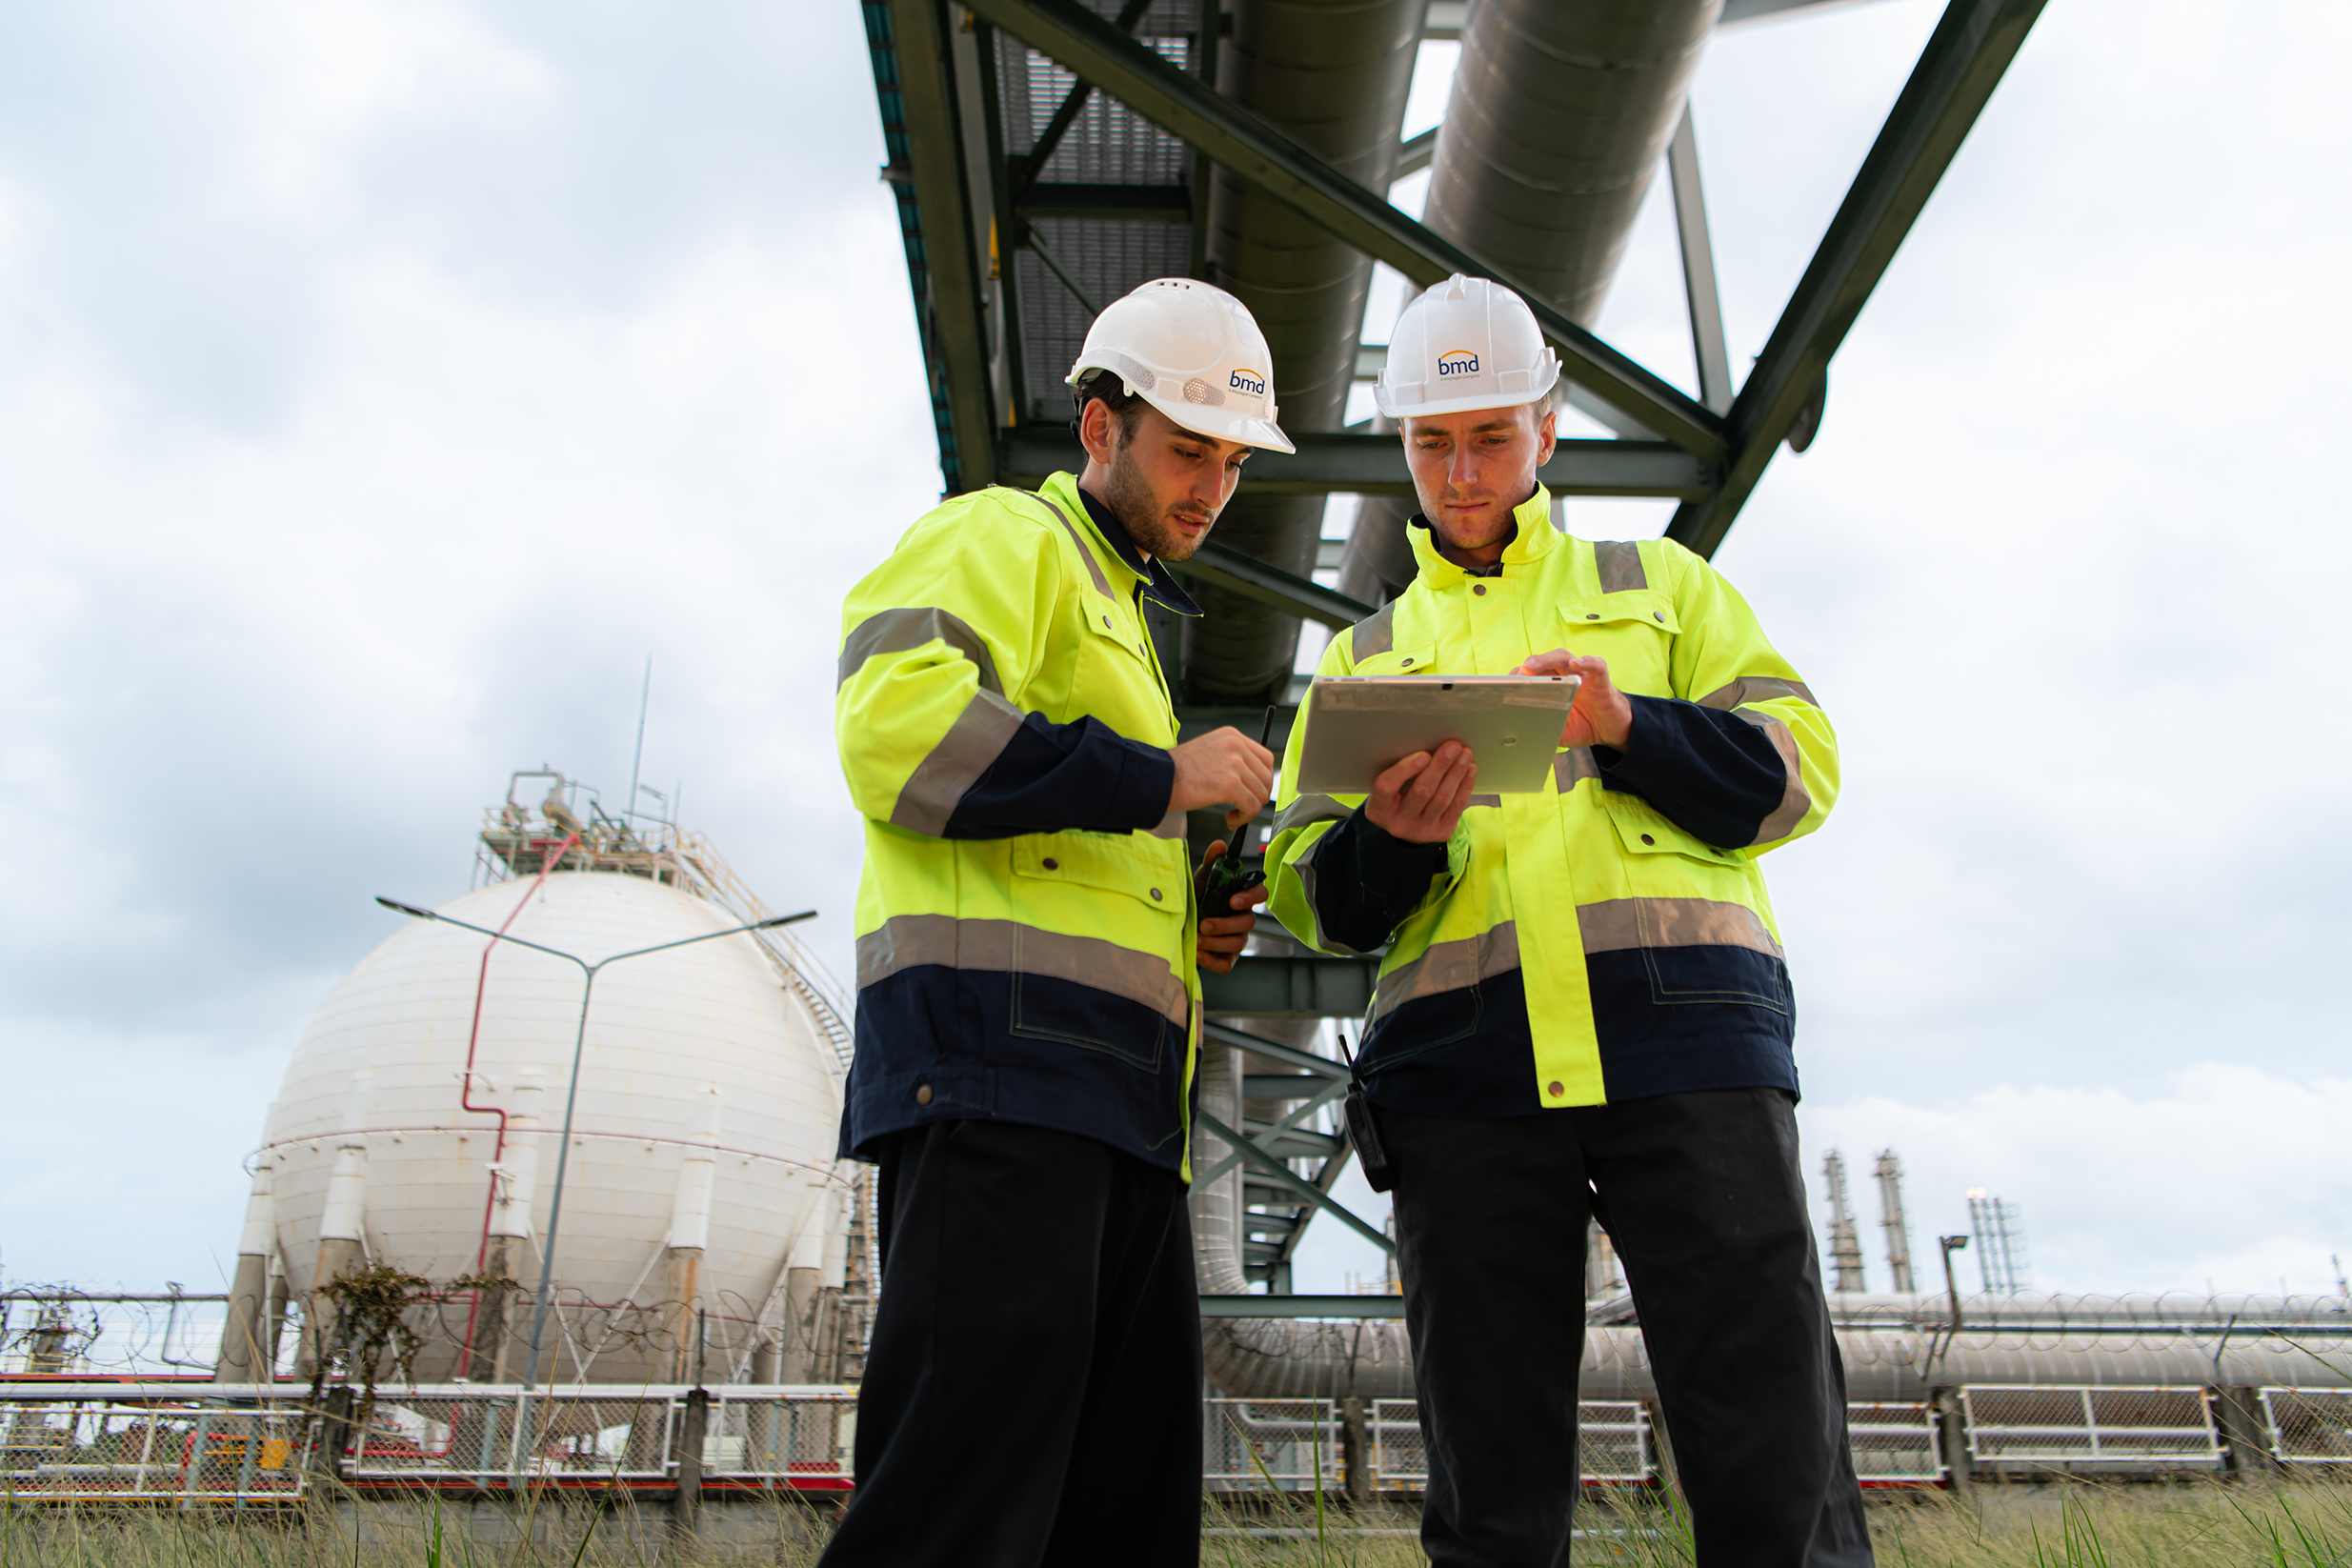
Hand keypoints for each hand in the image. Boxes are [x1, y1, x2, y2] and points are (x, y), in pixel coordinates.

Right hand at [1168, 727, 1275, 822]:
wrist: (1158, 777)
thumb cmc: (1176, 770)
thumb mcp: (1209, 750)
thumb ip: (1231, 757)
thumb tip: (1250, 777)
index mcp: (1232, 736)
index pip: (1265, 757)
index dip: (1262, 779)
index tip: (1253, 790)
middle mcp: (1236, 746)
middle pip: (1266, 776)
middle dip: (1258, 795)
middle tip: (1244, 805)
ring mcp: (1235, 765)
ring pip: (1261, 794)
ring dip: (1249, 809)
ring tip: (1234, 814)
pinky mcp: (1231, 785)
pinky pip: (1252, 806)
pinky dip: (1244, 817)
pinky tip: (1231, 819)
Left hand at [1193, 838, 1267, 973]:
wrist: (1178, 924)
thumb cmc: (1196, 900)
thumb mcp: (1200, 880)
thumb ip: (1211, 864)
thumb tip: (1220, 846)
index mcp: (1241, 898)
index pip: (1260, 894)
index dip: (1251, 897)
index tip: (1233, 900)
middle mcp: (1242, 919)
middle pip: (1248, 922)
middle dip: (1225, 924)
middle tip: (1204, 924)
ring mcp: (1237, 940)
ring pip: (1238, 943)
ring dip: (1216, 942)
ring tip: (1196, 939)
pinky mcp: (1227, 958)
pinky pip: (1227, 964)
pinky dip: (1213, 960)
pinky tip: (1199, 953)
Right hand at [1363, 741, 1476, 844]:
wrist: (1407, 830)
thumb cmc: (1396, 799)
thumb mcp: (1389, 789)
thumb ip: (1400, 772)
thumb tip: (1428, 745)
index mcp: (1379, 809)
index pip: (1387, 787)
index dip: (1405, 769)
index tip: (1423, 754)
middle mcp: (1399, 823)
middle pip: (1421, 791)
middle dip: (1439, 766)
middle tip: (1452, 747)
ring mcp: (1421, 830)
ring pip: (1442, 798)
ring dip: (1456, 773)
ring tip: (1464, 755)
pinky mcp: (1441, 833)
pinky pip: (1457, 807)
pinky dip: (1465, 785)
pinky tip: (1470, 770)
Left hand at [1516, 649, 1632, 750]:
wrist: (1611, 730)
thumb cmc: (1582, 725)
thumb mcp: (1557, 730)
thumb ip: (1540, 726)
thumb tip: (1517, 731)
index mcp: (1552, 686)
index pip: (1532, 674)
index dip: (1518, 677)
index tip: (1503, 684)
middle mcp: (1565, 676)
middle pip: (1545, 662)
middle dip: (1529, 665)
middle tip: (1518, 672)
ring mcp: (1583, 675)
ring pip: (1564, 657)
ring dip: (1548, 659)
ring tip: (1534, 665)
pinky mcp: (1602, 680)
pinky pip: (1596, 665)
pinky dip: (1587, 662)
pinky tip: (1577, 663)